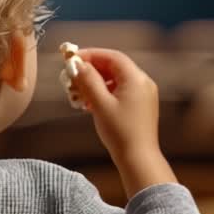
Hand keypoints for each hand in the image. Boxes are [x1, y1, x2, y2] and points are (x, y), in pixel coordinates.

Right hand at [72, 48, 176, 198]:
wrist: (138, 158)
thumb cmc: (120, 132)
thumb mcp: (100, 104)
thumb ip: (88, 80)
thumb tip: (77, 64)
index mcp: (136, 78)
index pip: (112, 57)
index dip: (90, 55)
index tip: (72, 59)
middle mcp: (142, 82)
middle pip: (113, 67)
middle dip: (91, 71)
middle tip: (71, 78)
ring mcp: (143, 94)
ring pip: (115, 80)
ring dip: (95, 83)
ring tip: (77, 93)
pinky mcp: (140, 106)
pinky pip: (120, 91)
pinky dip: (104, 92)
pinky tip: (89, 103)